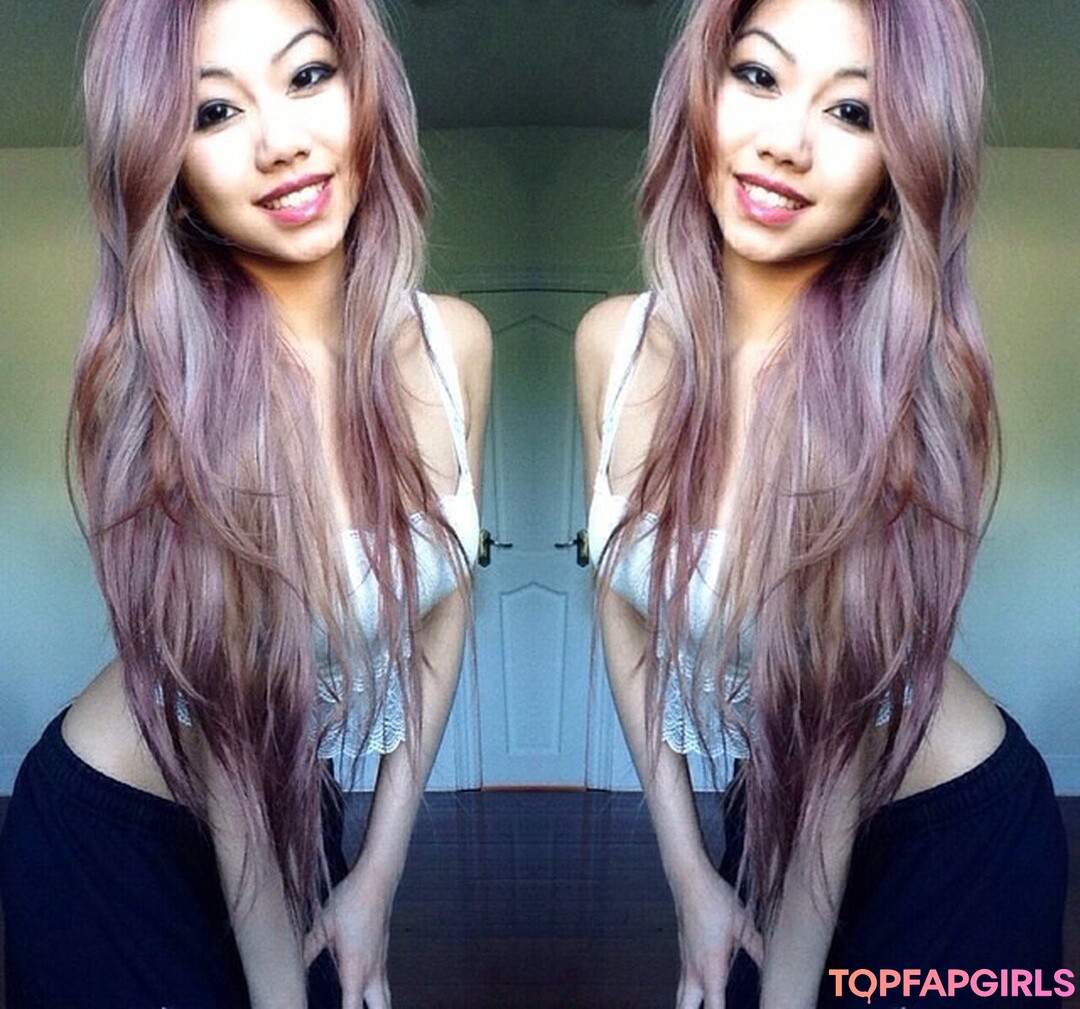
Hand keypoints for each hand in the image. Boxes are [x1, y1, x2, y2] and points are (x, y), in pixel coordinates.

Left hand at [302, 872, 392, 1008]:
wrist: (378, 878)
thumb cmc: (353, 898)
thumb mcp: (324, 924)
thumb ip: (307, 949)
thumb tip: (289, 967)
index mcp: (356, 968)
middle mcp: (373, 970)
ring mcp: (381, 962)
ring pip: (386, 998)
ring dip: (377, 1008)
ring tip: (362, 1008)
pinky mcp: (383, 953)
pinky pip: (384, 983)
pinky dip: (377, 995)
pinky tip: (362, 990)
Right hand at [674, 868, 763, 1008]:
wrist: (689, 878)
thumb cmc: (714, 899)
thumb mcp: (743, 924)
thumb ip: (759, 949)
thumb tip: (777, 968)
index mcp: (710, 968)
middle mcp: (693, 970)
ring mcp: (685, 962)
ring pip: (681, 997)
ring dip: (690, 1007)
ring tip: (705, 1006)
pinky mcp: (683, 952)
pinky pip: (683, 983)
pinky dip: (690, 994)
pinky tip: (704, 989)